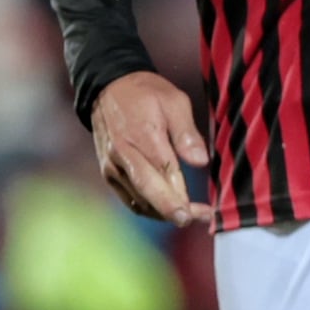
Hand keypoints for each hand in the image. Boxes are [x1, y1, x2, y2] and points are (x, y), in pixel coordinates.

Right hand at [91, 70, 211, 228]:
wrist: (107, 88)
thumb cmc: (145, 93)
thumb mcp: (174, 101)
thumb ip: (187, 133)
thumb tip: (201, 161)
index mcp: (141, 137)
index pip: (164, 174)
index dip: (182, 197)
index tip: (201, 213)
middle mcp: (122, 156)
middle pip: (149, 192)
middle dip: (172, 211)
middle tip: (194, 221)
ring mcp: (112, 167)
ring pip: (139, 199)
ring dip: (163, 212)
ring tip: (189, 216)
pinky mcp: (108, 173)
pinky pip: (129, 198)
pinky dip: (148, 207)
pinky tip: (166, 209)